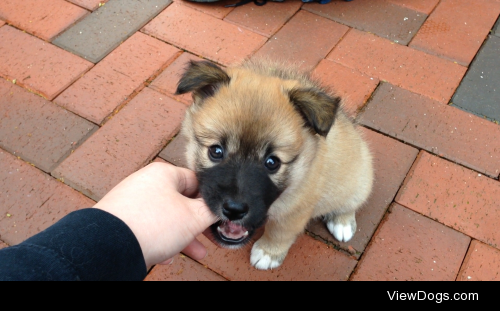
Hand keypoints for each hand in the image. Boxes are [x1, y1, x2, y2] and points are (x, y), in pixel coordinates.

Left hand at [93, 162, 217, 268]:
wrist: (109, 246)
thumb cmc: (151, 225)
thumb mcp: (193, 217)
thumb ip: (213, 210)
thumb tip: (226, 207)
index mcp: (164, 173)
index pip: (197, 182)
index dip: (210, 201)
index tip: (218, 217)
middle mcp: (145, 183)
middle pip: (181, 203)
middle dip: (197, 225)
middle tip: (209, 238)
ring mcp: (131, 201)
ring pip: (165, 219)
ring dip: (182, 237)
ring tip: (195, 254)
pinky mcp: (121, 220)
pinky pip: (148, 229)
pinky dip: (160, 242)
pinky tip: (166, 257)